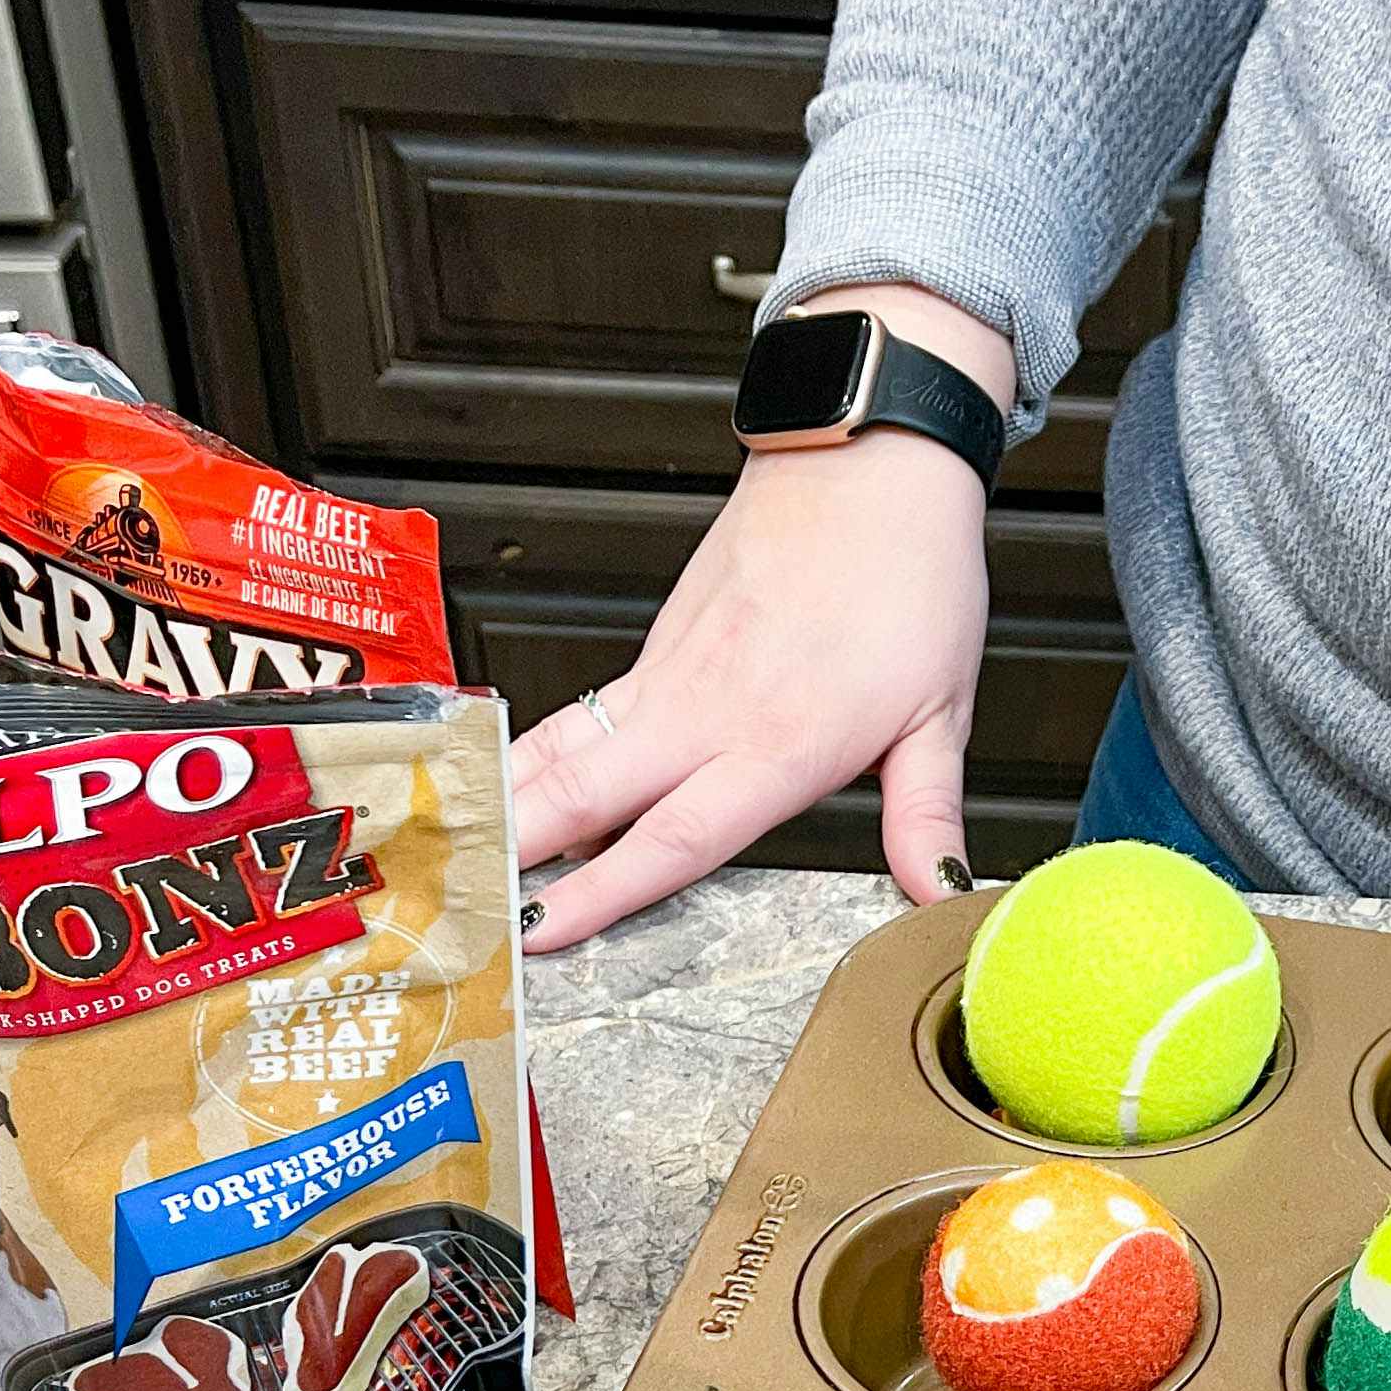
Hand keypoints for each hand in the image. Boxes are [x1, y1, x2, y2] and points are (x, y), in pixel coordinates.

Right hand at [511, 284, 1007, 950]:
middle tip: (458, 899)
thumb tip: (939, 889)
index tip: (544, 930)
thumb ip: (925, 814)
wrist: (870, 460)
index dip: (604, 892)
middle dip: (517, 850)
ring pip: (565, 745)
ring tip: (448, 846)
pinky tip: (505, 785)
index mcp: (782, 742)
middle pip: (589, 793)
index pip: (677, 838)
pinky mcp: (660, 643)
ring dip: (504, 799)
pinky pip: (584, 712)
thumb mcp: (941, 712)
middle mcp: (711, 711)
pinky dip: (533, 754)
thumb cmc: (910, 575)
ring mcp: (673, 672)